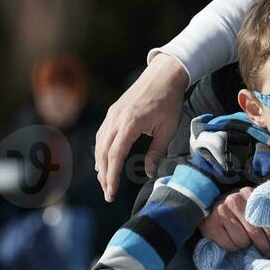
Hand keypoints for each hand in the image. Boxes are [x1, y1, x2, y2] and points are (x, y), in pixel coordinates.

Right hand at [95, 53, 189, 201]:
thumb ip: (157, 152)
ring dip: (101, 165)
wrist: (164, 75)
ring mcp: (112, 115)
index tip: (112, 193)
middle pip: (103, 153)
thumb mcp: (167, 129)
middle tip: (108, 194)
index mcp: (130, 123)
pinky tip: (103, 162)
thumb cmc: (169, 101)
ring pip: (100, 144)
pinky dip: (101, 151)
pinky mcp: (112, 113)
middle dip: (104, 175)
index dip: (112, 176)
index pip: (116, 155)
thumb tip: (150, 174)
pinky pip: (101, 135)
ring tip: (105, 182)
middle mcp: (116, 119)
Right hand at [199, 187, 269, 256]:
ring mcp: (220, 212)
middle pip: (255, 232)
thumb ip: (265, 214)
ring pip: (242, 240)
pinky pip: (229, 245)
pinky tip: (232, 241)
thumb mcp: (251, 206)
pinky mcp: (210, 225)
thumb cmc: (237, 210)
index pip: (266, 219)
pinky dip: (233, 247)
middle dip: (264, 246)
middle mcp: (234, 200)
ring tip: (244, 241)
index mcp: (248, 193)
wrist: (207, 205)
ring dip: (245, 245)